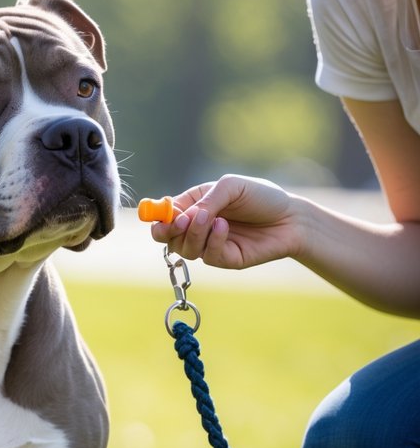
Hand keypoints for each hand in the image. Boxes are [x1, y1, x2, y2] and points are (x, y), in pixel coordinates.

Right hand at [150, 175, 301, 269]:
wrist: (291, 218)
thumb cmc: (262, 196)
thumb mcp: (231, 187)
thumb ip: (205, 200)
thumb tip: (185, 216)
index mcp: (194, 205)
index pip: (164, 214)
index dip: (156, 216)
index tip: (157, 215)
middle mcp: (198, 227)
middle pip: (166, 237)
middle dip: (167, 231)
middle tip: (179, 222)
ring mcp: (209, 245)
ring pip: (184, 248)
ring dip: (193, 233)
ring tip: (212, 218)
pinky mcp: (224, 259)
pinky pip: (208, 255)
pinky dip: (213, 240)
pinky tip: (225, 227)